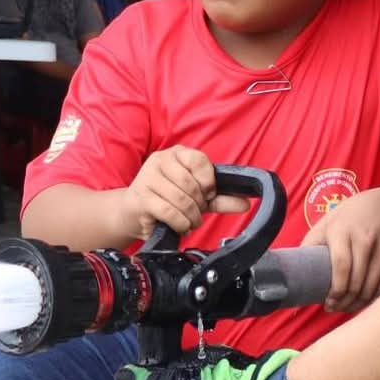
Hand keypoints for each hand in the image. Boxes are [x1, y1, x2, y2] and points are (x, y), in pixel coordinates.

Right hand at [121, 146, 250, 239]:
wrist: (133, 213)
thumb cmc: (167, 200)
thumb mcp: (196, 197)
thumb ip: (220, 198)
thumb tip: (246, 203)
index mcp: (176, 154)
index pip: (199, 160)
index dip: (208, 181)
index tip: (207, 194)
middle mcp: (160, 160)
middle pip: (192, 184)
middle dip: (199, 205)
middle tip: (196, 213)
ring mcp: (148, 178)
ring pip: (182, 200)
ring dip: (191, 217)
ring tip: (188, 221)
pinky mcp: (141, 198)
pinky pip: (170, 212)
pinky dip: (180, 223)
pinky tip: (179, 225)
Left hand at [302, 184, 379, 311]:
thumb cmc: (353, 213)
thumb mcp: (329, 221)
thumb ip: (312, 243)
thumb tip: (293, 270)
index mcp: (343, 231)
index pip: (341, 267)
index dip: (335, 290)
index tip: (327, 302)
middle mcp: (365, 240)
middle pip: (356, 282)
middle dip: (343, 302)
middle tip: (333, 307)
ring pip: (371, 288)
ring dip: (357, 304)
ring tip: (345, 307)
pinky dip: (373, 298)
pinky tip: (362, 300)